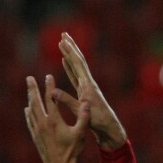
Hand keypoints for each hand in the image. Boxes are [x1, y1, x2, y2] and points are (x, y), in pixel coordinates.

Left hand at [24, 74, 89, 162]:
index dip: (49, 86)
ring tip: (29, 90)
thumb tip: (87, 103)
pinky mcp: (35, 136)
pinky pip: (29, 120)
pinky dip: (28, 112)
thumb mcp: (80, 134)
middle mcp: (42, 123)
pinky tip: (27, 109)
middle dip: (32, 88)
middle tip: (29, 78)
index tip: (49, 76)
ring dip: (30, 98)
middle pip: (35, 101)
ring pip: (31, 110)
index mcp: (53, 120)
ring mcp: (37, 129)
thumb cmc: (71, 151)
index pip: (50, 99)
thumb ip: (83, 118)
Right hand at [50, 32, 127, 150]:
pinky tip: (65, 61)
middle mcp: (88, 82)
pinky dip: (69, 67)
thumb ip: (67, 101)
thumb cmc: (98, 121)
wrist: (109, 128)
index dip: (70, 52)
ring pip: (76, 66)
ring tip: (63, 43)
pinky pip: (75, 75)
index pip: (78, 64)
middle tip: (64, 34)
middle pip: (79, 61)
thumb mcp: (81, 111)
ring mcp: (86, 86)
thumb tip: (53, 91)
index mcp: (88, 85)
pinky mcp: (84, 91)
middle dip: (71, 47)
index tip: (63, 40)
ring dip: (70, 54)